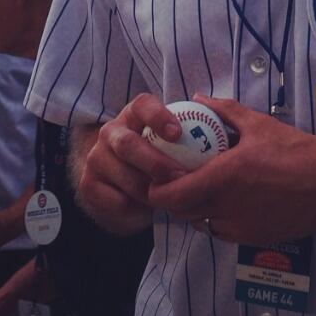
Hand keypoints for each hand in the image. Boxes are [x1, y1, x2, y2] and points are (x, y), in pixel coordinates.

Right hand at [75, 93, 191, 233]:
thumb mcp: (168, 142)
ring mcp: (96, 158)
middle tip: (180, 177)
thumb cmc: (155, 158)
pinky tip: (149, 210)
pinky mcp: (89, 185)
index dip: (159, 116)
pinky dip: (138, 209)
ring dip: (150, 191)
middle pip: (127, 143)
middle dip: (155, 162)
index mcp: (132, 115)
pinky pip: (118, 201)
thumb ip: (189, 134)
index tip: (178, 134)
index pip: (142, 105)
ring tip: (171, 199)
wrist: (118, 185)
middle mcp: (110, 132)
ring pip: (125, 176)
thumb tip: (226, 131)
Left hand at [143, 96, 315, 245]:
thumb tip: (198, 98)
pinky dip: (214, 219)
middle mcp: (228, 206)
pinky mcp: (252, 238)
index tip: (154, 179)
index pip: (176, 195)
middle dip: (174, 199)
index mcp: (226, 176)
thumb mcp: (258, 124)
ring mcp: (240, 226)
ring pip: (202, 224)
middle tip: (175, 180)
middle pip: (184, 212)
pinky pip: (221, 231)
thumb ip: (224, 111)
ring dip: (194, 210)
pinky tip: (224, 201)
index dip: (158, 191)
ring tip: (199, 189)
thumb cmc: (294, 150)